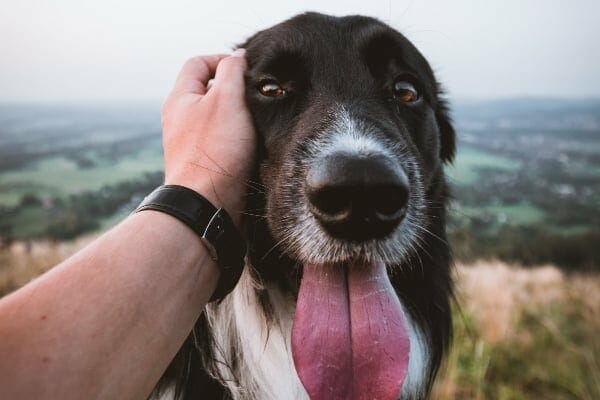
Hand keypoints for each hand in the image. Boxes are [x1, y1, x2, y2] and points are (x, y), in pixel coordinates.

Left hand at [161, 50, 255, 225]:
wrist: (207, 204)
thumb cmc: (216, 150)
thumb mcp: (227, 99)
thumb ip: (233, 71)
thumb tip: (238, 56)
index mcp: (180, 98)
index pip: (198, 63)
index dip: (223, 60)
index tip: (247, 72)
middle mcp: (180, 119)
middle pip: (208, 90)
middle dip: (233, 91)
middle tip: (255, 99)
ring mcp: (190, 143)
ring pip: (217, 118)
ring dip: (238, 117)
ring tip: (256, 124)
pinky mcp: (202, 163)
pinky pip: (220, 142)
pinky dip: (236, 139)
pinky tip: (251, 147)